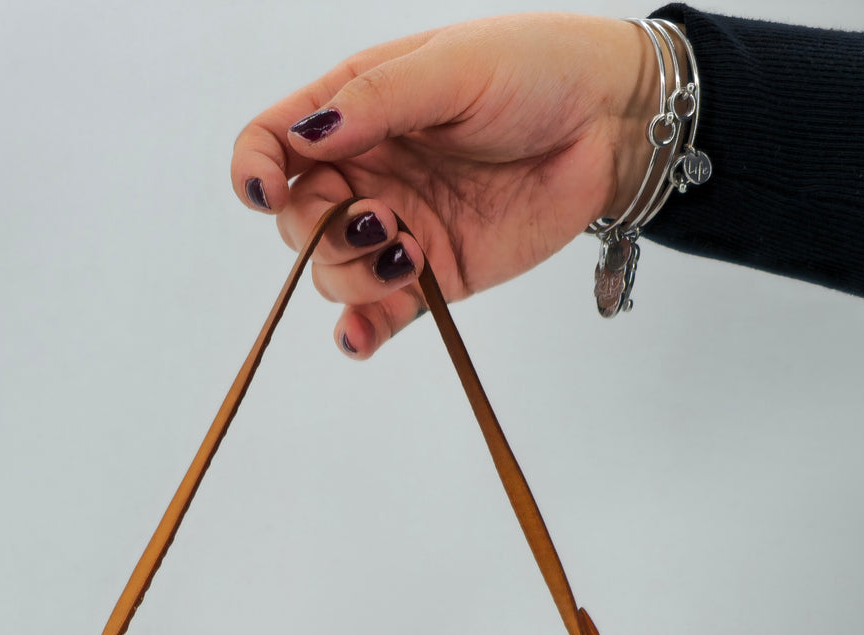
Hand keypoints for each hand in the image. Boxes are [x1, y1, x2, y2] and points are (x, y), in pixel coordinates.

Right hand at [230, 13, 658, 356]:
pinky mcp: (431, 278)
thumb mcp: (452, 67)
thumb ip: (377, 100)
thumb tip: (308, 135)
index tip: (264, 191)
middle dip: (321, 231)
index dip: (254, 170)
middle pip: (296, 221)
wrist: (609, 125)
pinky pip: (377, 317)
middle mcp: (365, 173)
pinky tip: (362, 337)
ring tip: (409, 254)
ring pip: (331, 274)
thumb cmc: (535, 71)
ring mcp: (395, 229)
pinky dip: (360, 333)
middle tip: (381, 219)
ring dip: (352, 277)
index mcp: (354, 111)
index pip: (272, 143)